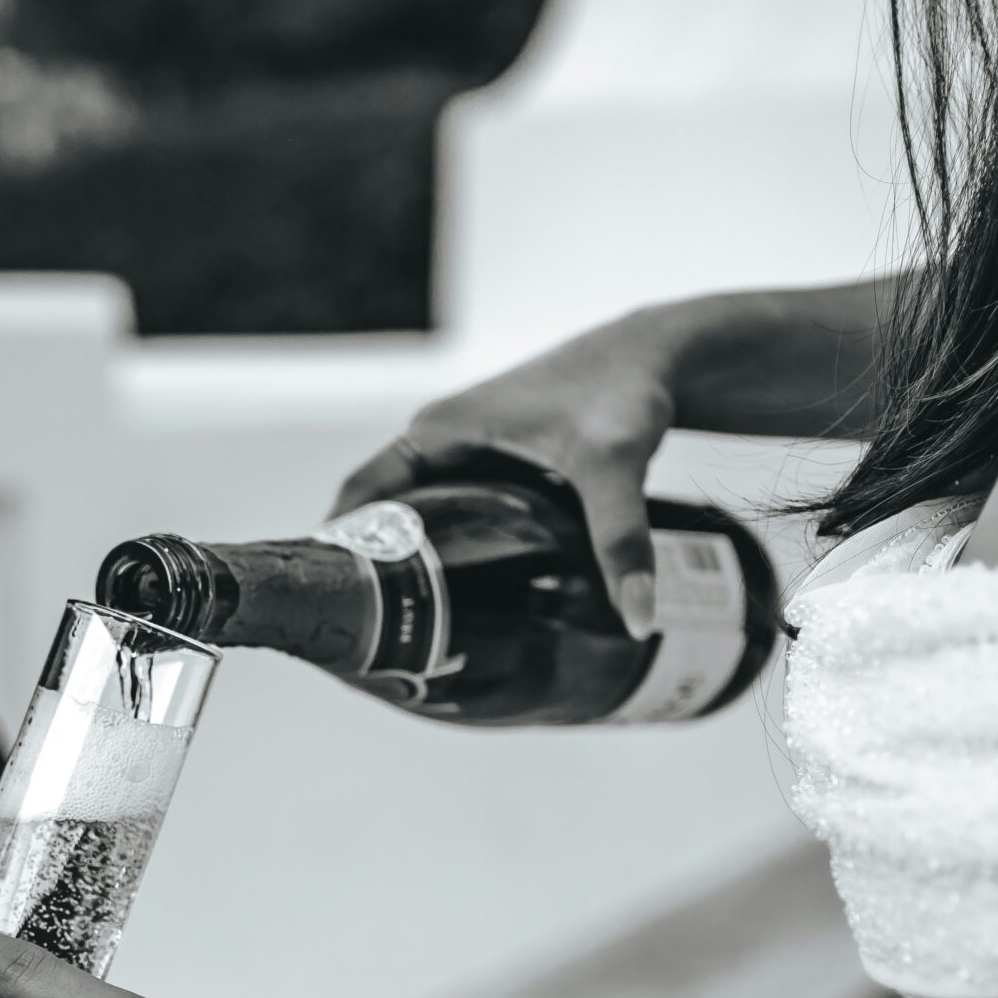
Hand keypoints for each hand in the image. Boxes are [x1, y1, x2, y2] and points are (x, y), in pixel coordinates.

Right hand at [332, 310, 681, 635]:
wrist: (663, 356)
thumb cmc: (624, 391)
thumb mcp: (612, 466)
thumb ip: (619, 541)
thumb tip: (637, 620)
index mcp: (438, 431)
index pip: (362, 495)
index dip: (340, 549)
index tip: (334, 607)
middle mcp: (443, 441)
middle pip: (386, 516)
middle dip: (377, 572)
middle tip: (374, 640)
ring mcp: (470, 455)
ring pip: (423, 519)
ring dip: (413, 567)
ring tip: (408, 635)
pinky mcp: (499, 470)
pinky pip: (456, 517)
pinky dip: (451, 554)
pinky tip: (463, 602)